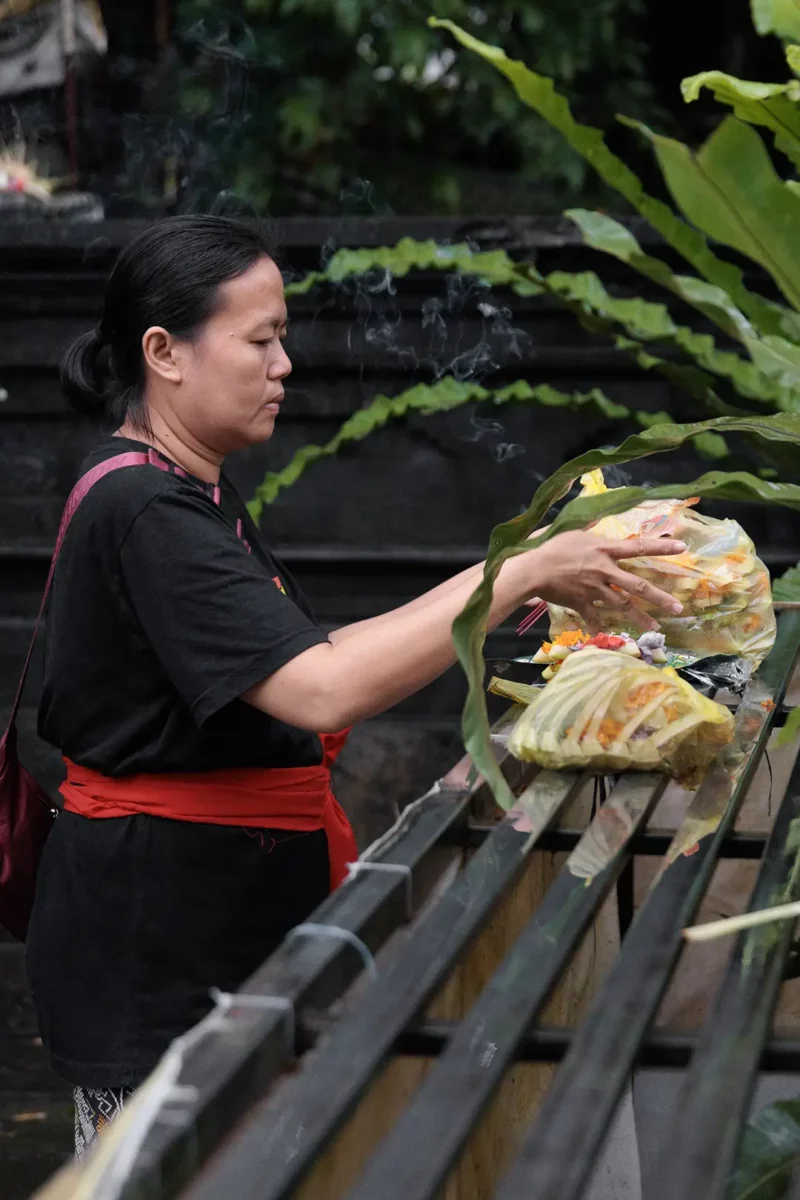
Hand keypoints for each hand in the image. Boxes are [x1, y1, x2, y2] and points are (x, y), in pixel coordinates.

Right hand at [508, 530, 686, 631]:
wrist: (534, 569)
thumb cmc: (553, 547)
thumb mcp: (574, 532)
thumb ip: (590, 529)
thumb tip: (597, 518)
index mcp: (605, 550)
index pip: (638, 547)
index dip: (661, 548)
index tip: (683, 548)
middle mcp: (605, 570)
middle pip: (637, 585)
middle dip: (660, 597)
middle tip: (678, 607)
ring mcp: (595, 589)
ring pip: (623, 605)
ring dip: (640, 617)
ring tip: (655, 627)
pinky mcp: (582, 603)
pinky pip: (595, 618)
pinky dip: (600, 626)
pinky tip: (608, 634)